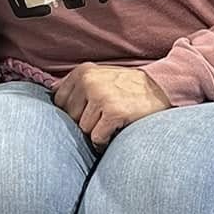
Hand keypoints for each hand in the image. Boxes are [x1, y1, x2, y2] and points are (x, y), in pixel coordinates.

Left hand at [52, 63, 170, 148]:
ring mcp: (100, 96)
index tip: (88, 112)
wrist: (162, 88)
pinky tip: (114, 133)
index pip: (59, 101)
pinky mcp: (113, 112)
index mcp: (83, 72)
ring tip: (110, 124)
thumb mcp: (100, 76)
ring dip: (96, 132)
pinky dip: (104, 142)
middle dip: (84, 122)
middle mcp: (89, 82)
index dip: (72, 112)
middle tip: (102, 119)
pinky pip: (97, 137)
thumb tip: (51, 93)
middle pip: (70, 117)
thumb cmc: (128, 87)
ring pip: (83, 129)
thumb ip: (76, 84)